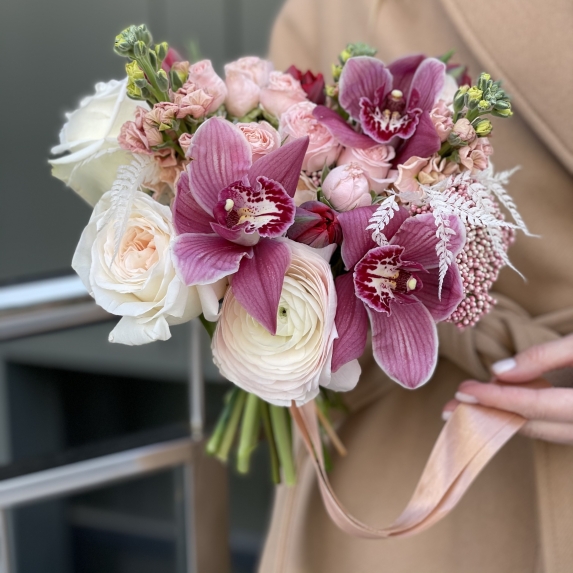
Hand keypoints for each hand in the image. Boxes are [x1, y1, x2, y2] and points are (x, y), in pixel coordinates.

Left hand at [442, 335, 572, 444]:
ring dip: (502, 415)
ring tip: (465, 400)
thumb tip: (498, 372)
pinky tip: (495, 399)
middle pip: (533, 425)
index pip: (536, 406)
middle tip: (452, 405)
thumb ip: (543, 357)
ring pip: (539, 429)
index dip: (497, 399)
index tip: (465, 391)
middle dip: (490, 414)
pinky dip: (520, 413)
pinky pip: (548, 425)